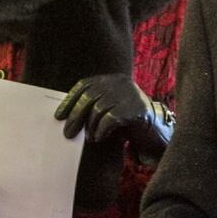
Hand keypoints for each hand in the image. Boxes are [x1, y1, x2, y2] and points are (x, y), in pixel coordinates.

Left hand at [54, 74, 173, 161]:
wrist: (157, 133)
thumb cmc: (129, 124)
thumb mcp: (109, 110)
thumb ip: (93, 107)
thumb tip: (67, 116)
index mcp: (113, 80)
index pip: (85, 85)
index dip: (70, 100)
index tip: (59, 116)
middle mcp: (121, 83)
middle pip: (89, 96)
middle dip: (75, 116)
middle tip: (67, 133)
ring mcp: (131, 94)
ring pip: (99, 108)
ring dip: (90, 126)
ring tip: (90, 138)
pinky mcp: (137, 108)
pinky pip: (110, 118)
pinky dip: (101, 130)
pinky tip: (100, 138)